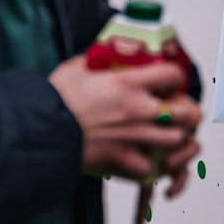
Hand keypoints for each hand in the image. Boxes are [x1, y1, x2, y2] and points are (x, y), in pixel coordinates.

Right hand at [50, 58, 201, 182]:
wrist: (37, 131)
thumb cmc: (52, 101)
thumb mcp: (78, 68)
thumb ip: (99, 61)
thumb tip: (106, 55)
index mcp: (127, 83)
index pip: (173, 75)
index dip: (175, 79)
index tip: (169, 83)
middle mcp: (137, 110)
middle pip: (186, 112)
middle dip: (186, 112)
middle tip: (177, 112)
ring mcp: (133, 138)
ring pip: (176, 141)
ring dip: (173, 139)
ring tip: (163, 137)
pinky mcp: (123, 162)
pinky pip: (152, 169)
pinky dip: (150, 166)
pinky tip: (142, 159)